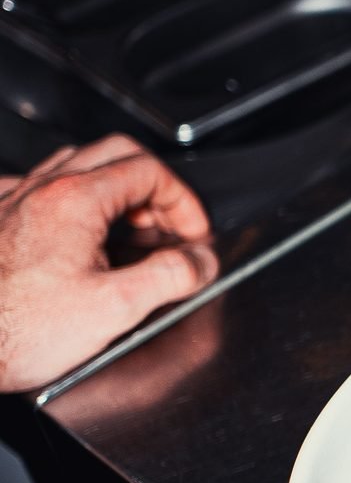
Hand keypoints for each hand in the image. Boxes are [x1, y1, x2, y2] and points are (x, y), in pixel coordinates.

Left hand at [0, 138, 216, 393]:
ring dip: (113, 188)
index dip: (183, 201)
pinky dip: (69, 198)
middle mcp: (41, 190)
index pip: (149, 171)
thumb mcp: (113, 309)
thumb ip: (169, 278)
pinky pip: (36, 186)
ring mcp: (14, 201)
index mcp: (76, 200)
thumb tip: (200, 262)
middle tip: (168, 224)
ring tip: (128, 230)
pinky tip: (73, 230)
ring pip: (75, 164)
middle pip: (115, 153)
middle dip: (153, 185)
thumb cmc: (14, 329)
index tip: (192, 234)